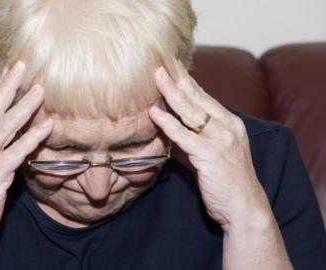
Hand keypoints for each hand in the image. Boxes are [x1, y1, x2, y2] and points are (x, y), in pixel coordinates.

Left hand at [148, 58, 271, 230]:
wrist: (244, 206)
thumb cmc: (226, 181)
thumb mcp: (212, 153)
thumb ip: (193, 138)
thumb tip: (169, 127)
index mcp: (230, 123)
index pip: (205, 96)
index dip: (187, 80)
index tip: (173, 65)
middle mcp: (227, 127)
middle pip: (197, 97)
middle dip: (178, 78)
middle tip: (161, 61)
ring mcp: (219, 140)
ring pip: (191, 110)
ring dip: (171, 92)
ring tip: (156, 76)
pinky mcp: (209, 155)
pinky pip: (184, 135)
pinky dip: (168, 123)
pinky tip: (154, 112)